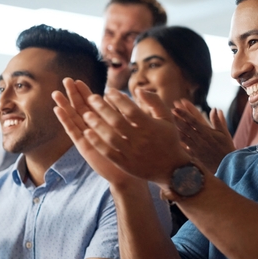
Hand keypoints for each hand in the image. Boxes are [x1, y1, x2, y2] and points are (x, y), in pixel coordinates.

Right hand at [53, 79, 140, 188]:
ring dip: (65, 105)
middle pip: (81, 108)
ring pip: (74, 118)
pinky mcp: (84, 146)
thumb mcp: (132, 128)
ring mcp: (87, 137)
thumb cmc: (133, 153)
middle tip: (66, 80)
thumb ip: (126, 112)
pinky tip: (58, 110)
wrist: (129, 174)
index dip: (85, 93)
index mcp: (104, 123)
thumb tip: (124, 95)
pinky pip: (73, 131)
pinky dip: (65, 120)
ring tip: (56, 93)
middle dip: (73, 95)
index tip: (79, 80)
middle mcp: (93, 129)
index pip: (92, 105)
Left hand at [74, 86, 190, 184]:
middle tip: (91, 98)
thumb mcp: (167, 118)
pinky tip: (87, 133)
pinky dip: (97, 142)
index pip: (131, 110)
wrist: (172, 169)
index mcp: (151, 127)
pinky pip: (108, 152)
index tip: (109, 91)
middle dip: (102, 108)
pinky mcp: (126, 164)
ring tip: (86, 114)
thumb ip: (154, 102)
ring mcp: (132, 153)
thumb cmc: (168, 139)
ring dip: (97, 125)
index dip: (119, 99)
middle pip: (117, 122)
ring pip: (110, 137)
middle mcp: (141, 140)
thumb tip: (138, 90)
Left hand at [172, 101, 234, 172]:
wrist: (227, 165)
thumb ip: (219, 121)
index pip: (194, 120)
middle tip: (169, 110)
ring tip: (167, 121)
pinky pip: (183, 149)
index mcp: (207, 133)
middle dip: (177, 118)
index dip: (184, 113)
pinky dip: (176, 144)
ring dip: (175, 128)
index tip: (176, 107)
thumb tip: (215, 109)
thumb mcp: (225, 133)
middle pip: (185, 127)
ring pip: (182, 137)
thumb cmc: (226, 148)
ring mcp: (195, 148)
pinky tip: (169, 138)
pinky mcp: (193, 156)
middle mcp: (200, 139)